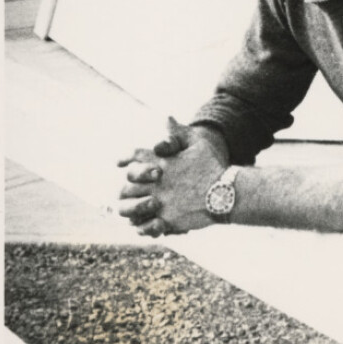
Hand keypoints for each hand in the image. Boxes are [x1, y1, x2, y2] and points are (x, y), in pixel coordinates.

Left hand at [116, 117, 224, 236]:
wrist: (224, 193)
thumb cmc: (213, 166)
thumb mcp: (198, 142)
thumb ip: (179, 132)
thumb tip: (167, 117)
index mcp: (162, 162)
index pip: (135, 156)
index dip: (125, 158)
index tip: (118, 163)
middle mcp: (156, 182)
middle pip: (127, 185)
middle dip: (126, 187)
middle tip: (127, 191)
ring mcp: (160, 202)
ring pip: (130, 208)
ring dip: (129, 209)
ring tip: (131, 211)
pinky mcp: (166, 220)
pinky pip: (143, 226)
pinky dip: (140, 226)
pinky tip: (142, 225)